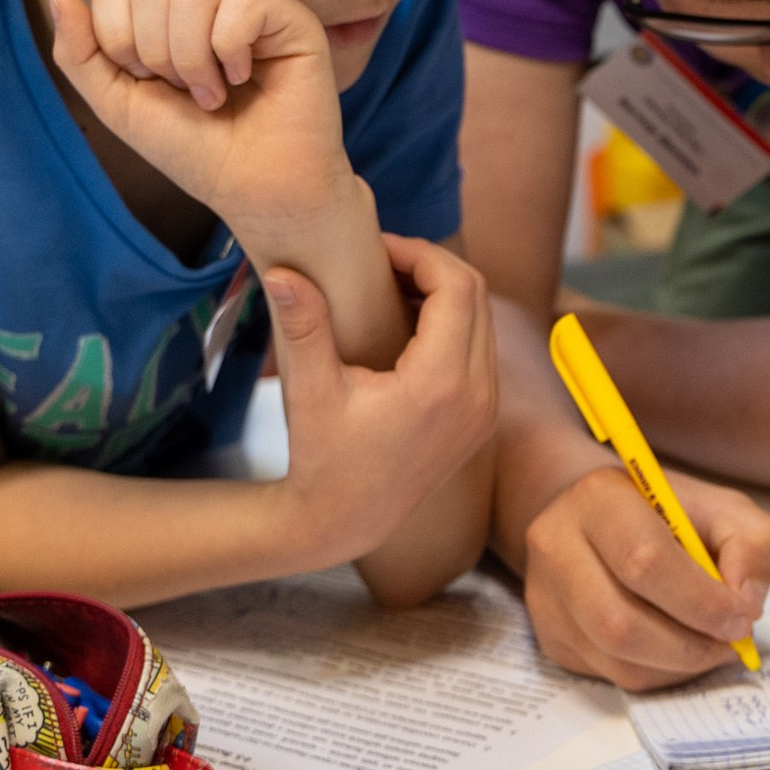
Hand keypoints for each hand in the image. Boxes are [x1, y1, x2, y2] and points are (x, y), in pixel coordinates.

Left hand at [49, 0, 358, 235]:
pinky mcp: (289, 15)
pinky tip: (246, 78)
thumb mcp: (118, 103)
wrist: (253, 188)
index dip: (120, 42)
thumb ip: (80, 53)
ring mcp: (248, 1)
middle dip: (156, 53)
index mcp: (162, 12)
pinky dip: (232, 53)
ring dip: (193, 61)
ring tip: (214, 93)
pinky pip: (241, 5)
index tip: (150, 83)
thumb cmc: (191, 147)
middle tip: (186, 91)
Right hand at [265, 239, 498, 566]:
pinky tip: (410, 320)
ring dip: (446, 292)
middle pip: (477, 295)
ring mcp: (486, 408)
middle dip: (433, 265)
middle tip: (383, 259)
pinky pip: (482, 348)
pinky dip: (455, 322)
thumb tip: (283, 271)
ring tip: (392, 283)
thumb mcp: (310, 392)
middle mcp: (477, 395)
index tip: (377, 247)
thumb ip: (303, 327)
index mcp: (441, 384)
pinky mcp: (483, 417)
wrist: (346, 521)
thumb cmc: (323, 458)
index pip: (456, 287)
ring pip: (484, 319)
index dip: (420, 254)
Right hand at [521, 465, 769, 688]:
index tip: (743, 617)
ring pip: (616, 660)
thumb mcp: (725, 508)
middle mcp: (558, 547)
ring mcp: (547, 598)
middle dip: (690, 645)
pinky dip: (661, 673)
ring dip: (679, 665)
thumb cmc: (669, 514)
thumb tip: (745, 601)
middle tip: (732, 641)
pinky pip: (612, 676)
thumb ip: (754, 543)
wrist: (605, 519)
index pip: (643, 561)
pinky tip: (682, 649)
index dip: (700, 600)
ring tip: (712, 644)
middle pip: (619, 623)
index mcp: (599, 498)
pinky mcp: (553, 639)